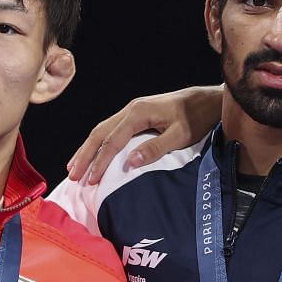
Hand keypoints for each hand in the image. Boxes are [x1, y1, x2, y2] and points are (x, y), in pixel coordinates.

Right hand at [64, 86, 225, 184]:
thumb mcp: (180, 135)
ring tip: (75, 167)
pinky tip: (94, 154)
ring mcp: (132, 110)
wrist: (208, 100)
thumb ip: (156, 148)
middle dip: (84, 155)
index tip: (90, 181)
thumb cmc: (197, 118)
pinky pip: (111, 130)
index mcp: (138, 113)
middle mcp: (131, 109)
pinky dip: (99, 143)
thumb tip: (130, 162)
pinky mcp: (137, 115)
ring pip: (102, 130)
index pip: (112, 141)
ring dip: (88, 149)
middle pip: (99, 133)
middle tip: (73, 176)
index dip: (99, 162)